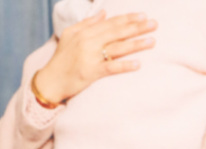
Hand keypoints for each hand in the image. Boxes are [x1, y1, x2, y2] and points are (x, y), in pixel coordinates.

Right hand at [32, 10, 156, 105]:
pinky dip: (124, 65)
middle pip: (117, 33)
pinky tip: (138, 64)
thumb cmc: (63, 58)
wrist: (51, 80)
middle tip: (154, 24)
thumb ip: (88, 23)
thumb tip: (103, 12)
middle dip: (137, 28)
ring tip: (152, 41)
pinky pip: (111, 67)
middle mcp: (88, 41)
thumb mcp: (71, 35)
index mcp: (85, 32)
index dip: (127, 18)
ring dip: (136, 44)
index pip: (110, 23)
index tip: (143, 15)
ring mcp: (90, 56)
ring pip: (117, 48)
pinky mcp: (91, 72)